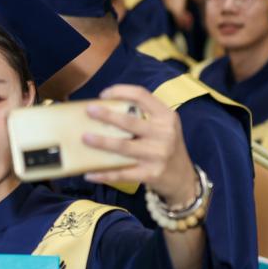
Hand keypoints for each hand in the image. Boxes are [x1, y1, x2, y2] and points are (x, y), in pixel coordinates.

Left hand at [83, 85, 198, 206]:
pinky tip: (89, 174)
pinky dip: (104, 174)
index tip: (103, 95)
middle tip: (89, 110)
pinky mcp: (150, 174)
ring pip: (123, 146)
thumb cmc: (165, 146)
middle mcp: (164, 134)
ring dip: (101, 142)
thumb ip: (144, 117)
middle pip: (129, 121)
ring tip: (84, 138)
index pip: (142, 96)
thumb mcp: (163, 127)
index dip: (121, 91)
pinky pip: (122, 174)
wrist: (183, 177)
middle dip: (106, 115)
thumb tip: (105, 110)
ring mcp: (157, 155)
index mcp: (166, 117)